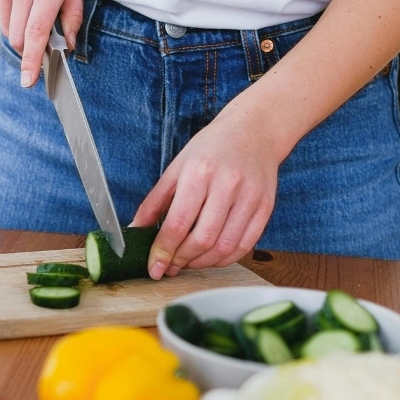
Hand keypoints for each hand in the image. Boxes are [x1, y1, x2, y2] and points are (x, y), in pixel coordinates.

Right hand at [0, 0, 84, 87]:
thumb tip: (68, 45)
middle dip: (28, 47)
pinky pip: (0, 12)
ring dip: (19, 29)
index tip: (28, 81)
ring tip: (32, 6)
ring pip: (7, 28)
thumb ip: (73, 15)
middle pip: (18, 37)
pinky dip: (11, 12)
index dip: (32, 60)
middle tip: (41, 39)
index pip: (36, 32)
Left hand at [132, 100, 288, 278]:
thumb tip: (134, 231)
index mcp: (200, 173)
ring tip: (187, 263)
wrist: (254, 131)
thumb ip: (154, 203)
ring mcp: (250, 197)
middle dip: (181, 260)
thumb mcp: (176, 169)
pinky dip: (224, 259)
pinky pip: (245, 246)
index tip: (154, 268)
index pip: (178, 224)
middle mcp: (228, 185)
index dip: (163, 252)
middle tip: (169, 267)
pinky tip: (210, 257)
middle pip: (202, 239)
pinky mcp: (265, 208)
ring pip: (224, 247)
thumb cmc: (211, 149)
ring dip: (201, 263)